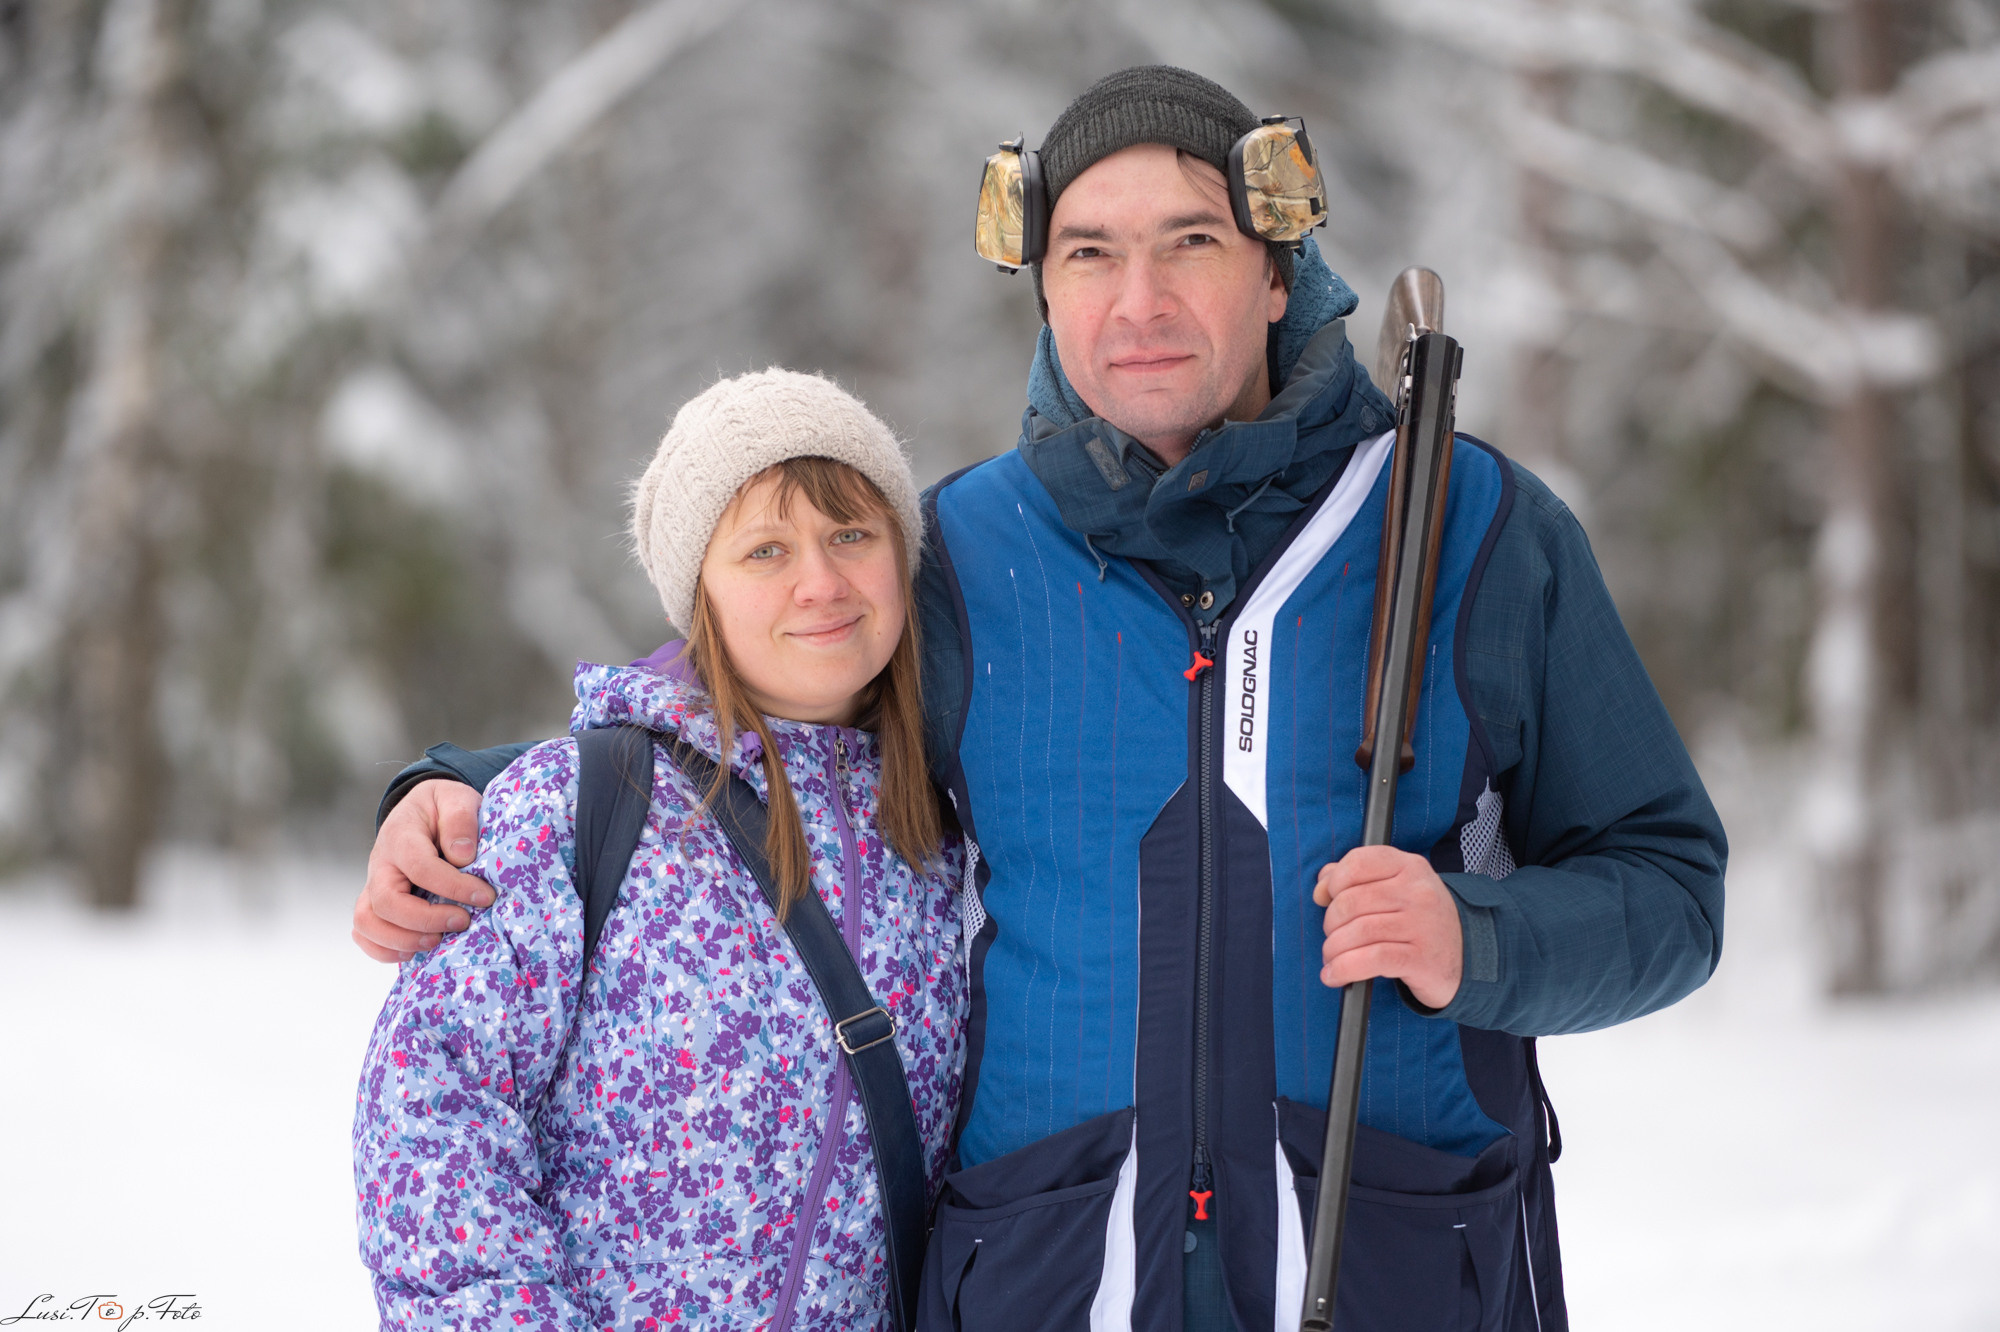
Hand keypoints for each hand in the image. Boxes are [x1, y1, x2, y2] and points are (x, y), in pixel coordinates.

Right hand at [351, 779, 492, 962]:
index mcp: (401, 835)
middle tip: (463, 922)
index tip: (485, 896)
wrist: (423, 811)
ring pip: (367, 922)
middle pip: (385, 901)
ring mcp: (373, 885)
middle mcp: (380, 863)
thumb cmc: (443, 807)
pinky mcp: (375, 903)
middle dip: (425, 919)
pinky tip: (416, 951)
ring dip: (402, 940)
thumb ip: (460, 818)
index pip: (419, 866)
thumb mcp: (456, 798)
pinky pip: (363, 933)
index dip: (452, 886)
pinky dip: (383, 949)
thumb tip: (462, 856)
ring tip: (438, 942)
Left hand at [1314, 845, 1463, 1009]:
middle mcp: (1418, 892)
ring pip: (1358, 932)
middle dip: (1331, 923)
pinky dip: (1344, 969)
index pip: (1359, 862)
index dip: (1333, 882)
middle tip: (1332, 937)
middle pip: (1351, 901)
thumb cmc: (1421, 921)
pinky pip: (1371, 960)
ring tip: (1332, 958)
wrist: (1469, 957)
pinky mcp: (1421, 958)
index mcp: (1410, 867)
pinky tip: (1334, 976)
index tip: (1325, 899)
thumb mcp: (1398, 888)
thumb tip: (1323, 883)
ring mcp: (1422, 924)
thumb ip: (1358, 878)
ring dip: (1334, 949)